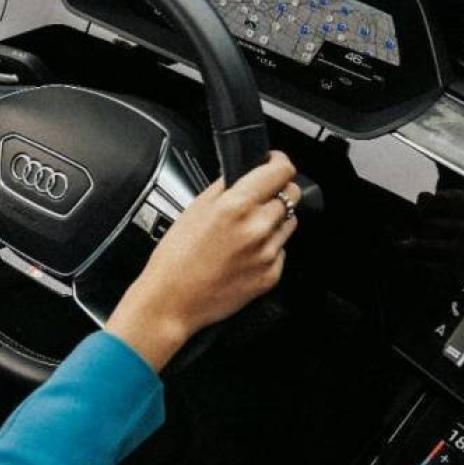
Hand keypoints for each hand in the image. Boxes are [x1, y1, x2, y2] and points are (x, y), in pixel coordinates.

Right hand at [106, 152, 300, 369]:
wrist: (172, 302)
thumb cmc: (175, 259)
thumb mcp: (193, 210)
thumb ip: (224, 187)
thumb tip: (245, 171)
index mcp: (236, 206)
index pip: (282, 170)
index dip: (277, 162)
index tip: (271, 163)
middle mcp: (258, 228)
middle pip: (292, 194)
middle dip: (277, 190)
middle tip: (258, 197)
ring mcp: (268, 253)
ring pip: (289, 222)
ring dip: (274, 219)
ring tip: (246, 230)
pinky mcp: (271, 275)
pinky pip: (281, 250)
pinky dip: (268, 247)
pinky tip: (243, 253)